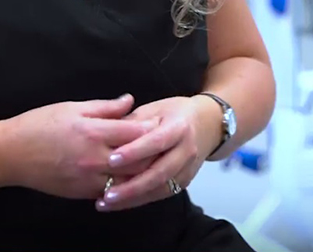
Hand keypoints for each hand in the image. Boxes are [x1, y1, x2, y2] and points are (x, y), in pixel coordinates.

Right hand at [3, 95, 156, 199]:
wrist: (11, 154)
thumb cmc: (40, 124)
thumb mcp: (73, 108)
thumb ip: (105, 107)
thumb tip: (130, 101)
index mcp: (94, 132)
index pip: (136, 132)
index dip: (152, 127)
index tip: (162, 122)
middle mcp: (95, 158)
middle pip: (138, 160)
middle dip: (154, 152)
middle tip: (164, 143)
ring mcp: (89, 179)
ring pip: (128, 180)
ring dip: (142, 171)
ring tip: (153, 161)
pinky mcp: (82, 193)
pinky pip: (112, 192)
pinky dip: (124, 185)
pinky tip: (131, 176)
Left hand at [95, 95, 222, 211]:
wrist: (207, 124)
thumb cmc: (173, 114)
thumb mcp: (154, 109)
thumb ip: (132, 123)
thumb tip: (106, 137)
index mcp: (179, 127)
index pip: (156, 141)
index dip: (134, 151)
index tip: (111, 159)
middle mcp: (187, 149)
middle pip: (159, 172)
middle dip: (132, 185)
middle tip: (106, 193)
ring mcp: (187, 168)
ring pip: (159, 188)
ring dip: (132, 198)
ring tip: (106, 202)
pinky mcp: (184, 182)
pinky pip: (160, 194)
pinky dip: (138, 200)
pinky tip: (118, 204)